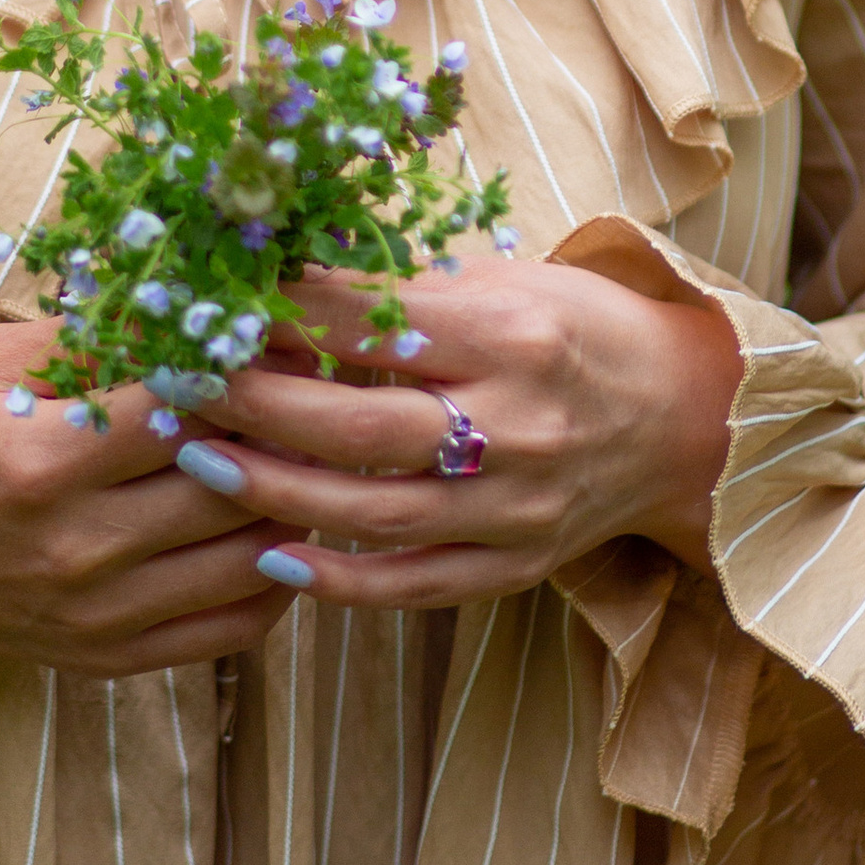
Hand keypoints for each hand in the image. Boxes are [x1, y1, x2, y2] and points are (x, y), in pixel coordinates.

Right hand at [0, 320, 303, 756]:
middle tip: (312, 381)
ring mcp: (96, 615)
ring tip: (305, 446)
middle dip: (284, 425)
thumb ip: (86, 337)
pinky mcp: (107, 657)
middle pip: (231, 481)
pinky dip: (276, 576)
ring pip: (250, 556)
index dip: (240, 363)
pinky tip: (277, 524)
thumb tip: (193, 304)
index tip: (271, 328)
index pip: (181, 406)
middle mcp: (74, 548)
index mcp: (37, 461)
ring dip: (292, 498)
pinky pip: (233, 627)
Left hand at [200, 257, 741, 614]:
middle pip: (361, 423)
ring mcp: (517, 507)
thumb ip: (407, 296)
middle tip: (178, 384)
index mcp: (512, 336)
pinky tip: (271, 559)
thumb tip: (285, 282)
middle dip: (257, 403)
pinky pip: (414, 583)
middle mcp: (518, 425)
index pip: (376, 322)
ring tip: (198, 462)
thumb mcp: (506, 284)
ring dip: (276, 489)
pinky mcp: (515, 565)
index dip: (286, 313)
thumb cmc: (579, 329)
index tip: (212, 302)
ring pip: (375, 510)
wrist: (685, 419)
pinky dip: (339, 579)